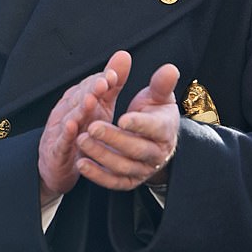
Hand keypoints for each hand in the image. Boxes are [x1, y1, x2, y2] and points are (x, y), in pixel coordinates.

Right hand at [38, 50, 131, 203]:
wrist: (58, 164)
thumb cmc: (82, 131)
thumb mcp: (101, 107)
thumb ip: (112, 84)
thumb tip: (124, 55)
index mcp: (79, 99)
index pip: (90, 86)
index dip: (102, 80)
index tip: (114, 75)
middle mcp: (68, 111)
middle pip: (79, 98)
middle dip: (91, 89)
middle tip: (104, 83)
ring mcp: (60, 130)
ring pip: (70, 117)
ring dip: (80, 108)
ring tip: (91, 100)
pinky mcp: (57, 150)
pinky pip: (62, 141)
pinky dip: (66, 134)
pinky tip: (72, 128)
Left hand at [75, 61, 179, 190]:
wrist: (156, 142)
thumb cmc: (154, 113)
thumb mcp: (159, 97)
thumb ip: (161, 84)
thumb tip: (170, 68)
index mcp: (165, 131)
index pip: (154, 129)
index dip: (139, 124)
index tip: (122, 118)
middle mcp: (155, 154)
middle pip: (136, 149)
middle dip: (113, 139)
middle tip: (92, 126)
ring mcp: (142, 170)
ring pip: (122, 167)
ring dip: (101, 155)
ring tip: (81, 140)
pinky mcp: (128, 181)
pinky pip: (113, 182)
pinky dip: (97, 176)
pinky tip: (81, 163)